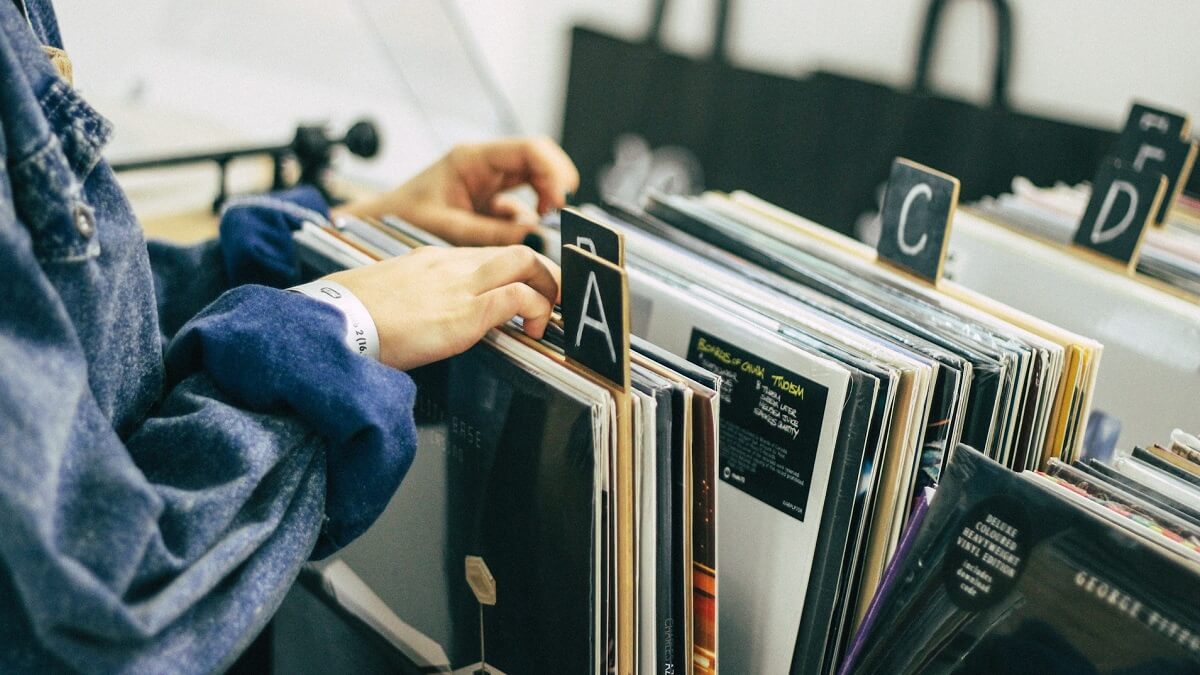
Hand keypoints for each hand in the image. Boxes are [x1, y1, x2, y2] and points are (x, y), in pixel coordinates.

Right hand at [328, 245, 559, 369]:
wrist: (333, 322)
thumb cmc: (349, 316)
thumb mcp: (388, 297)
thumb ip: (414, 299)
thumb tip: (421, 317)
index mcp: (432, 260)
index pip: (487, 254)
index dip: (515, 271)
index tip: (524, 290)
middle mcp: (451, 264)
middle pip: (517, 250)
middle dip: (545, 274)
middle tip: (552, 300)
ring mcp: (460, 285)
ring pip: (526, 263)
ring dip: (547, 289)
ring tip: (548, 316)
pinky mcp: (465, 312)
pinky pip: (517, 298)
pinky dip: (535, 311)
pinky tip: (531, 331)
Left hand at [332, 137, 579, 246]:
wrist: (375, 226)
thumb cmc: (402, 219)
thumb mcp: (448, 227)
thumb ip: (491, 233)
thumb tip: (534, 236)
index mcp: (472, 159)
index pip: (529, 149)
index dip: (553, 170)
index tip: (563, 199)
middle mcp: (484, 165)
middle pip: (538, 160)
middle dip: (555, 185)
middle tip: (560, 215)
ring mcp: (487, 181)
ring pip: (533, 181)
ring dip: (544, 203)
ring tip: (542, 228)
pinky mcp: (487, 201)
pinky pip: (520, 204)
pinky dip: (528, 220)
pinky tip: (521, 236)